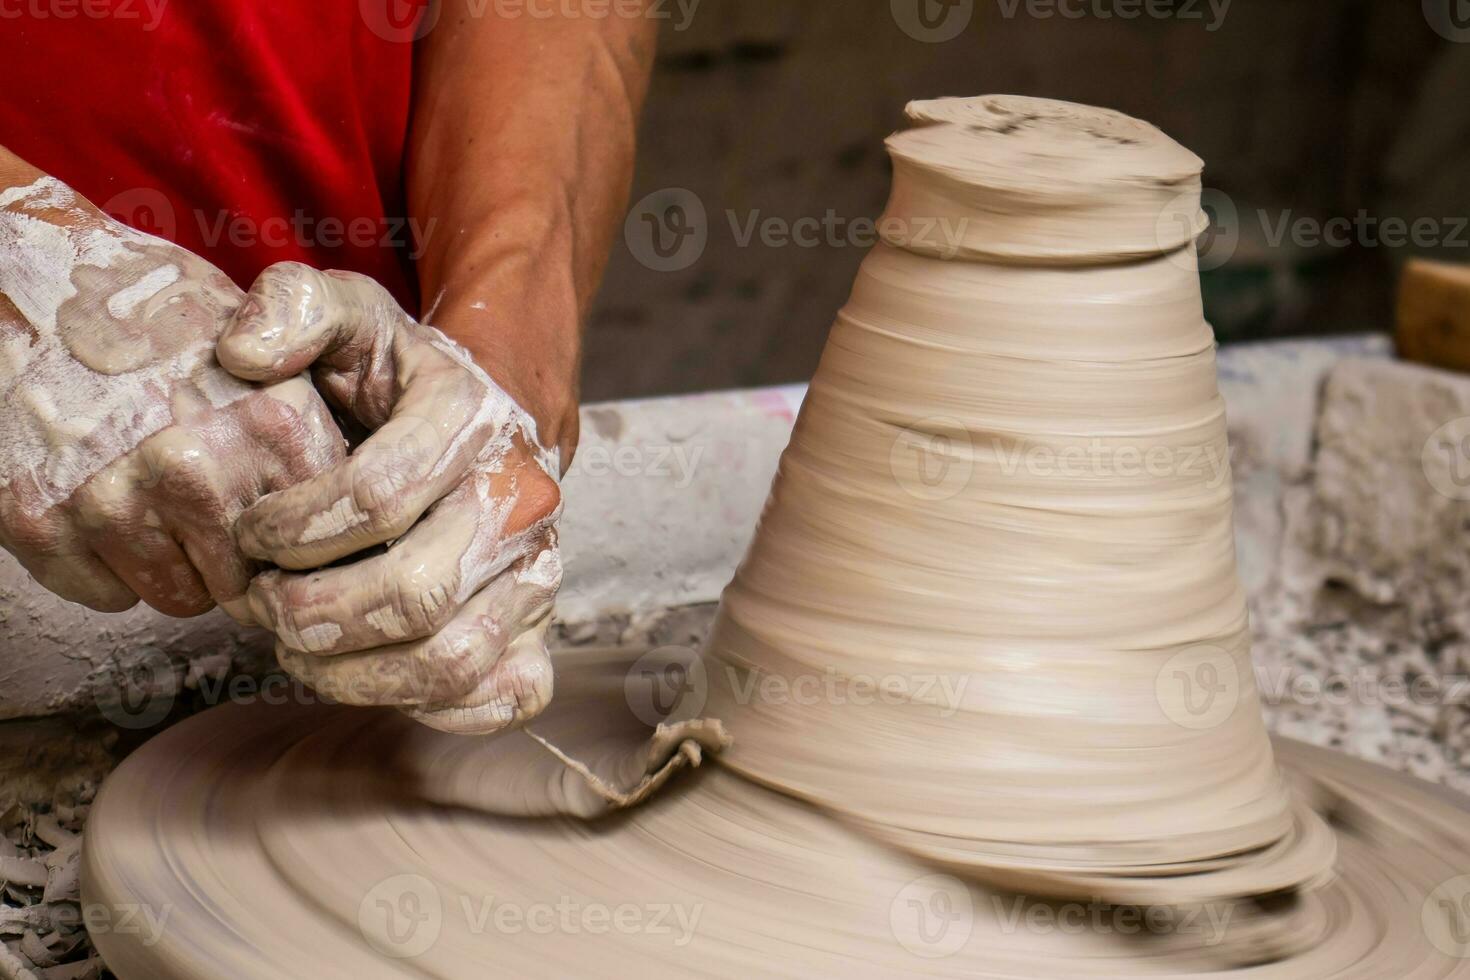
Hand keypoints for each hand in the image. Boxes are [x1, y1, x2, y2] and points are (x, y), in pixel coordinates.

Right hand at [0, 176, 344, 617]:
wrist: (36, 282)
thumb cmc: (167, 314)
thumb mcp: (284, 338)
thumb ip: (328, 428)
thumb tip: (366, 514)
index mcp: (273, 423)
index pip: (321, 543)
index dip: (299, 532)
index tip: (278, 503)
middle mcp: (195, 466)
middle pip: (250, 581)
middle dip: (238, 553)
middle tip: (207, 491)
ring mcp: (111, 499)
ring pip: (181, 597)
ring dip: (176, 561)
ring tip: (156, 488)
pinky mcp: (41, 525)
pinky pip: (107, 595)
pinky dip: (105, 563)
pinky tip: (101, 497)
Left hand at [217, 263, 563, 734]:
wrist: (495, 417)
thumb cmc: (404, 381)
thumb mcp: (352, 317)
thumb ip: (293, 307)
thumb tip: (244, 356)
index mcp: (473, 421)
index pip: (377, 497)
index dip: (293, 530)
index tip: (250, 533)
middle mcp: (521, 502)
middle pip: (415, 595)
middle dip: (312, 616)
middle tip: (262, 606)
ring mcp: (539, 571)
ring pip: (453, 660)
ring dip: (354, 675)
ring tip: (299, 648)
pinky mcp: (542, 628)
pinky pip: (506, 695)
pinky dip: (437, 709)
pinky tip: (374, 674)